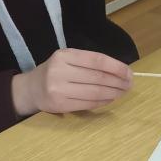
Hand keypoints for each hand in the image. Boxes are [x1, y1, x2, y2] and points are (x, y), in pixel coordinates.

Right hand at [11, 48, 131, 116]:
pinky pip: (88, 104)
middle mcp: (59, 71)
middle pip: (98, 77)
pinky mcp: (59, 104)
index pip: (96, 60)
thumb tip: (121, 72)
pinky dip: (103, 102)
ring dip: (113, 93)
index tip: (129, 72)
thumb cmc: (55, 72)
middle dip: (118, 82)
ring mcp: (58, 89)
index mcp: (64, 56)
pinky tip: (110, 99)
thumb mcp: (67, 59)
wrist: (31, 88)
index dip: (116, 67)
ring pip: (94, 92)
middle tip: (129, 84)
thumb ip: (89, 63)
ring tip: (122, 92)